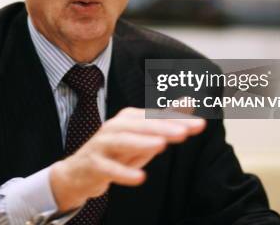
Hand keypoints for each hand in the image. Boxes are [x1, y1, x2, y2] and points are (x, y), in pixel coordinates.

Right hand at [49, 107, 204, 210]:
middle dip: (163, 128)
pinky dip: (124, 172)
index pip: (155, 118)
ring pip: (123, 141)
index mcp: (128, 118)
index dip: (177, 121)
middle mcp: (115, 127)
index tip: (200, 125)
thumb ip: (165, 119)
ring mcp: (102, 144)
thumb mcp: (142, 136)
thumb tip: (190, 101)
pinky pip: (109, 168)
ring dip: (142, 142)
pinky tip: (140, 177)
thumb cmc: (117, 152)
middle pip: (141, 126)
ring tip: (161, 145)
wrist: (78, 173)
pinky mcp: (93, 164)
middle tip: (185, 132)